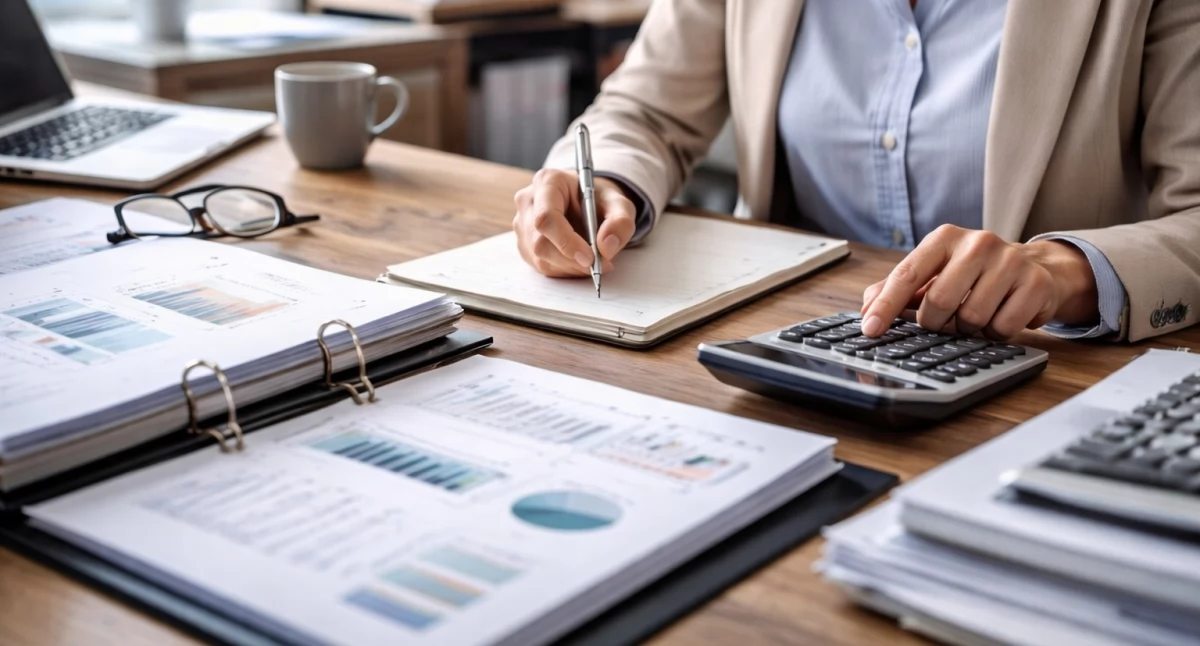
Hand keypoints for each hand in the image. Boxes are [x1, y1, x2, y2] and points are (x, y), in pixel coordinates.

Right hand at [512, 169, 637, 276]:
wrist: (588, 203)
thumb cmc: (599, 200)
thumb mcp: (619, 205)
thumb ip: (620, 222)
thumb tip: (606, 247)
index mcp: (548, 182)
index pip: (547, 217)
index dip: (566, 242)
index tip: (590, 258)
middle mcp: (528, 201)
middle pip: (541, 242)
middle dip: (572, 260)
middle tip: (600, 265)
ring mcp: (522, 224)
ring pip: (541, 258)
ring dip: (571, 267)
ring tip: (594, 261)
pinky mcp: (524, 244)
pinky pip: (541, 266)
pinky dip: (565, 270)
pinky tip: (579, 261)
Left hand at [860, 225, 1099, 339]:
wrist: (1036, 269)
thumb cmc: (972, 274)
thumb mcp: (934, 272)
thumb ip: (896, 289)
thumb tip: (866, 309)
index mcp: (944, 238)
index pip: (907, 274)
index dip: (886, 306)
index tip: (870, 330)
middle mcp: (978, 242)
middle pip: (939, 303)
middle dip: (936, 323)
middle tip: (944, 321)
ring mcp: (1010, 260)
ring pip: (972, 318)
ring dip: (969, 329)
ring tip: (977, 314)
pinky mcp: (1035, 283)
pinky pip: (1003, 327)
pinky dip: (997, 333)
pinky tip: (1001, 316)